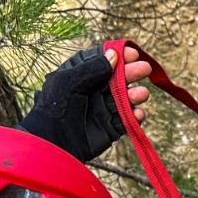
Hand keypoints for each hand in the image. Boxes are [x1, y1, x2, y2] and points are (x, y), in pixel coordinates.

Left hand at [18, 45, 153, 162]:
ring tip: (141, 94)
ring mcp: (102, 109)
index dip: (118, 55)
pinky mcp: (110, 127)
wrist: (53, 142)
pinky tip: (138, 113)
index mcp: (81, 75)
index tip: (132, 54)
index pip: (102, 60)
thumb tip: (114, 55)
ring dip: (135, 95)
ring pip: (125, 98)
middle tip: (144, 69)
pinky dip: (134, 117)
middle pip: (117, 78)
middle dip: (131, 73)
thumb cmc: (55, 107)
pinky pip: (127, 120)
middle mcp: (93, 90)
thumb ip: (92, 68)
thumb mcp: (69, 81)